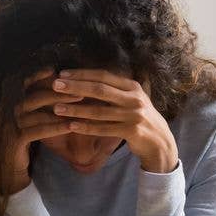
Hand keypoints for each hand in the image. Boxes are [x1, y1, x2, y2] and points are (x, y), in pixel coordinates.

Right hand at [1, 69, 83, 194]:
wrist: (7, 173)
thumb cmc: (21, 146)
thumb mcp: (27, 124)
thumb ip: (35, 108)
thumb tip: (56, 91)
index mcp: (9, 105)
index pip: (23, 85)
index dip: (37, 76)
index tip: (55, 70)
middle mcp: (6, 112)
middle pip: (34, 96)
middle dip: (58, 91)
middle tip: (79, 89)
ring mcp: (8, 126)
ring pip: (36, 112)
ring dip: (60, 107)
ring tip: (80, 104)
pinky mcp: (13, 141)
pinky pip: (37, 131)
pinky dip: (55, 127)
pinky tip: (71, 126)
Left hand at [51, 69, 178, 173]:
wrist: (160, 141)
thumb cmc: (139, 117)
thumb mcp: (132, 98)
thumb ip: (114, 89)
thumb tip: (85, 78)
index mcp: (132, 86)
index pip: (104, 76)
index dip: (83, 74)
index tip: (63, 74)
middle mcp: (134, 98)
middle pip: (100, 90)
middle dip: (76, 87)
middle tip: (55, 85)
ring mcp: (134, 115)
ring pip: (99, 111)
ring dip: (76, 109)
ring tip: (57, 108)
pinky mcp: (132, 132)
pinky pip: (103, 129)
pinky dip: (86, 128)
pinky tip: (71, 126)